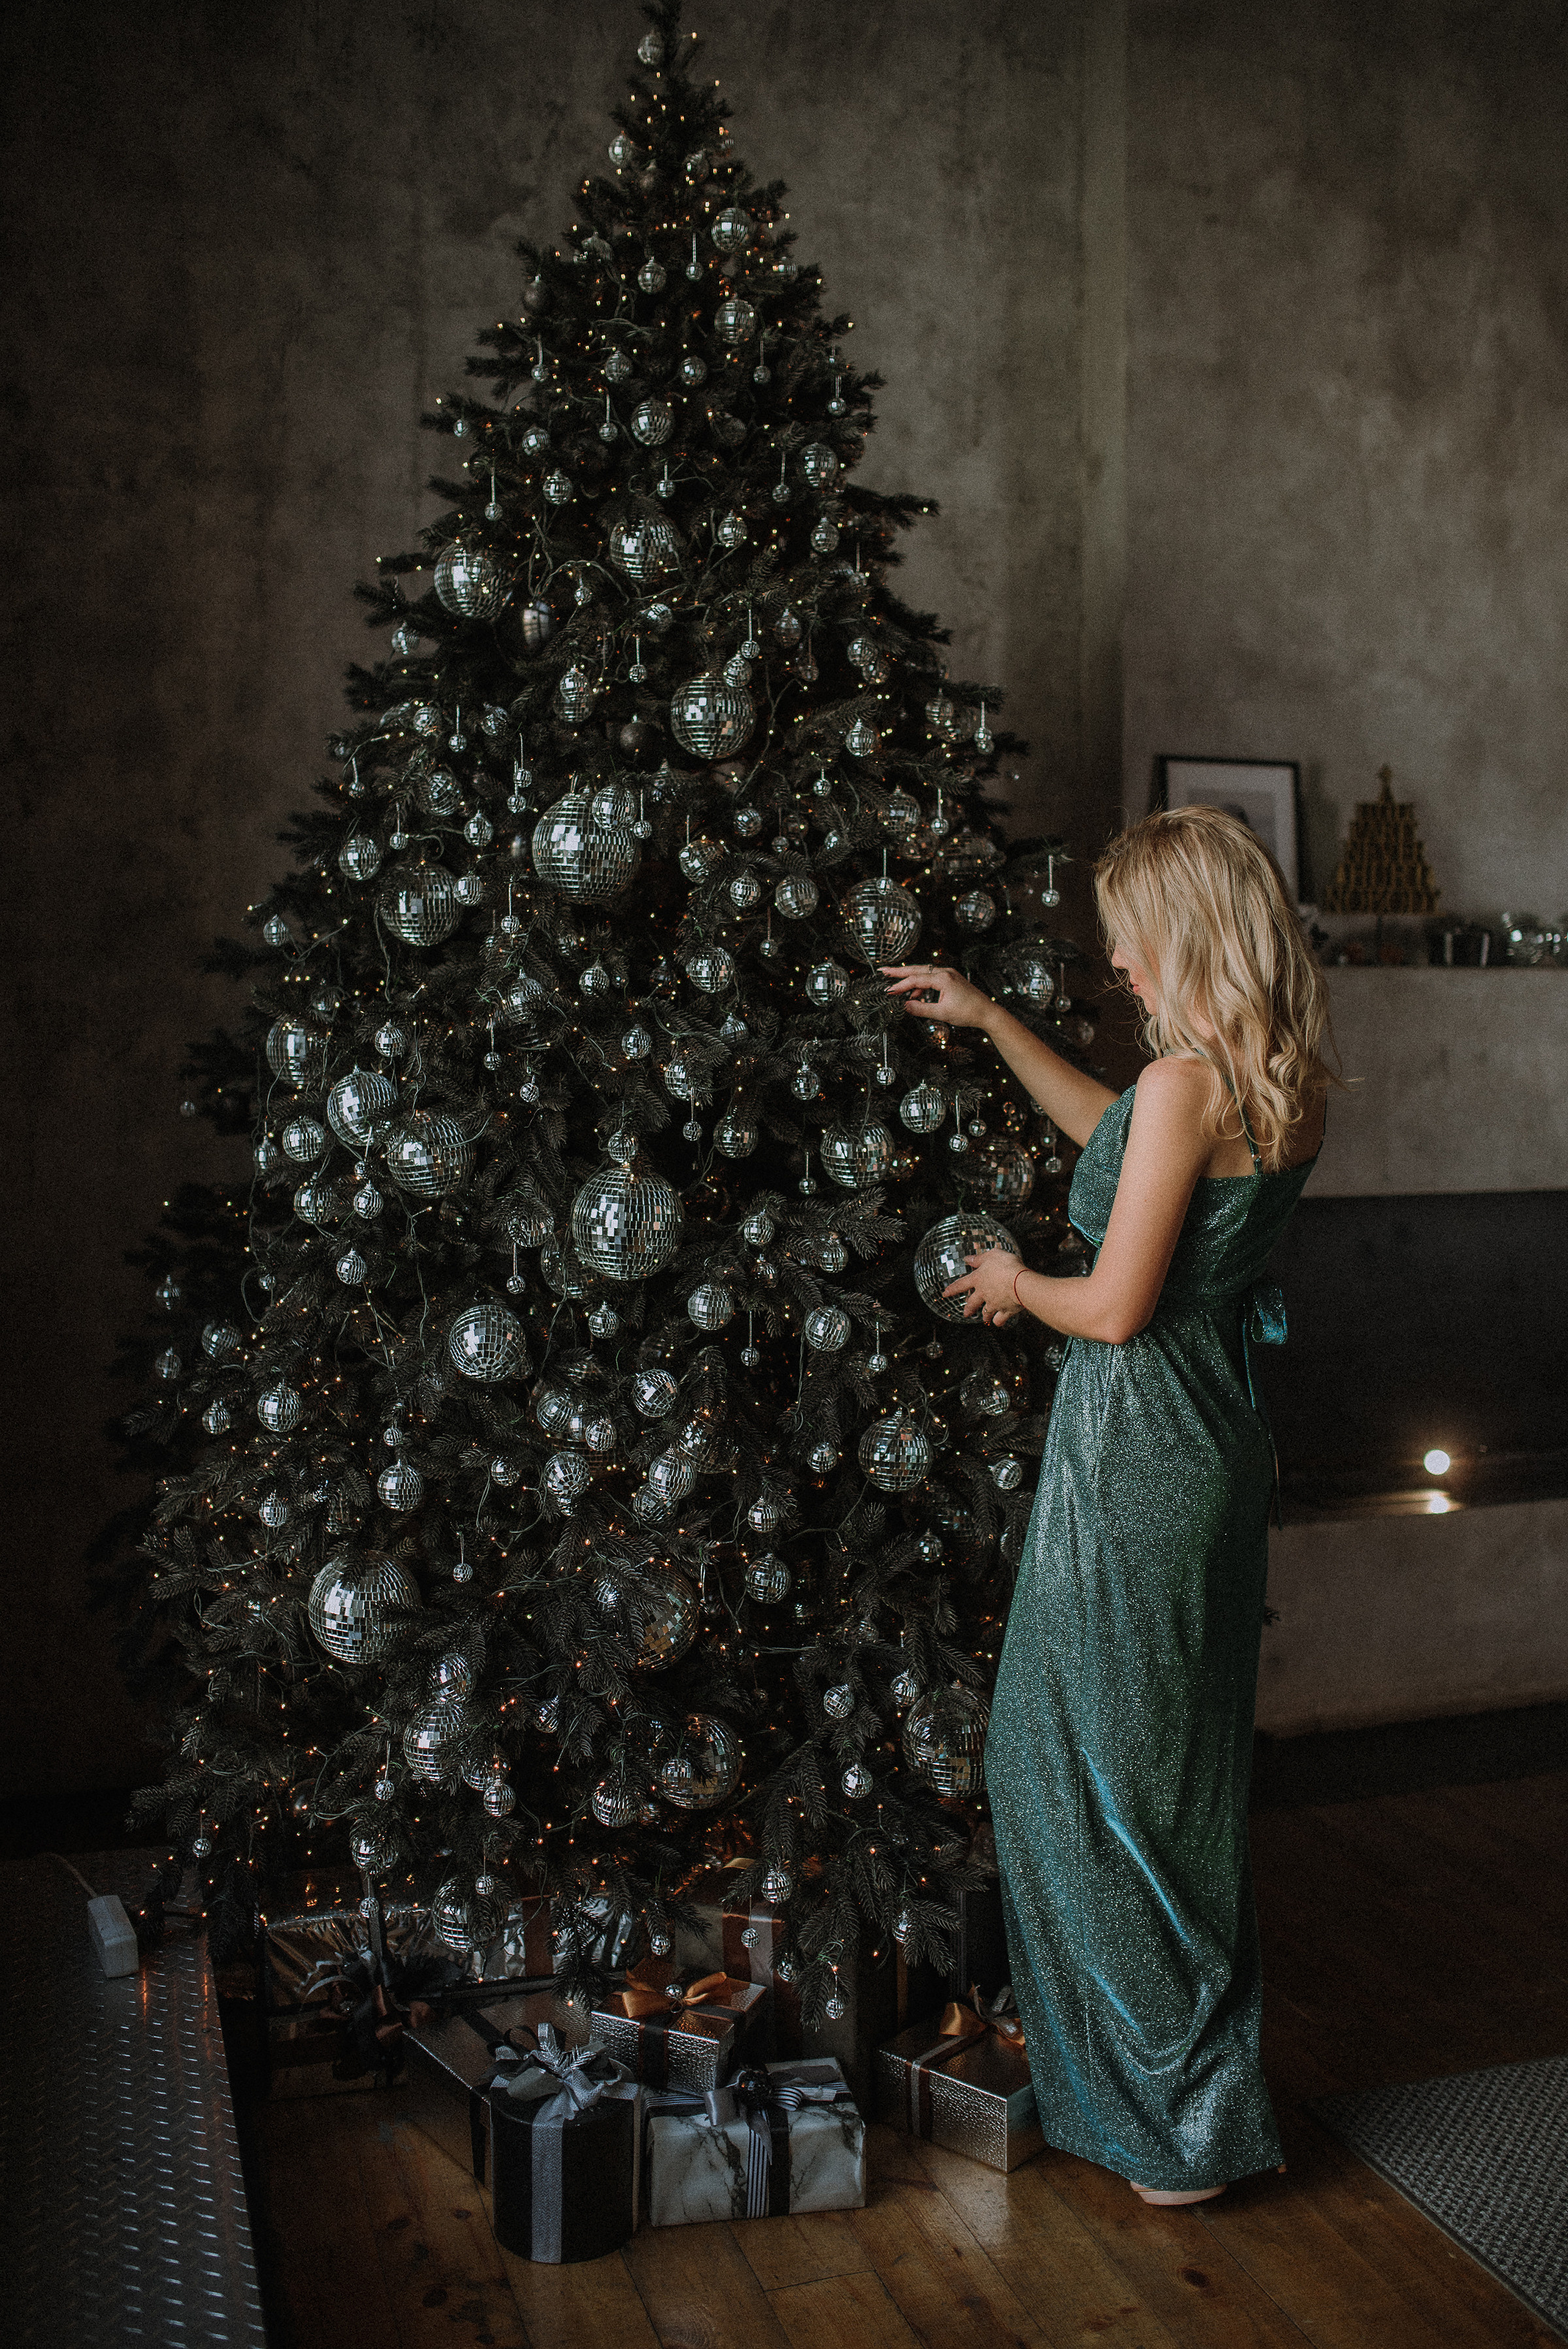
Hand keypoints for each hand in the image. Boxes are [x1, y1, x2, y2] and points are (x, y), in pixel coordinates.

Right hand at [881, 963, 995, 1031]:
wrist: (987, 1012)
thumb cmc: (969, 1012)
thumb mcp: (942, 1013)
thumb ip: (921, 1009)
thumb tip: (905, 1006)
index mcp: (943, 978)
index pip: (915, 979)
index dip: (899, 985)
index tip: (888, 991)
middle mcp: (945, 972)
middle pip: (917, 969)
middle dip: (899, 972)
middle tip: (883, 970)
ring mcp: (949, 974)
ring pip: (924, 974)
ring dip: (910, 982)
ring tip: (897, 990)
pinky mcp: (951, 979)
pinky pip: (931, 979)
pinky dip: (921, 987)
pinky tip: (916, 997)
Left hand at [942, 1247, 1022, 1325]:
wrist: (1020, 1282)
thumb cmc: (1007, 1265)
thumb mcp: (991, 1255)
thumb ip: (979, 1258)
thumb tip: (968, 1258)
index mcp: (978, 1279)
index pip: (961, 1284)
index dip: (952, 1289)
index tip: (945, 1294)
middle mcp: (983, 1293)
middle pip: (972, 1303)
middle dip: (969, 1309)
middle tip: (966, 1313)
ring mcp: (994, 1303)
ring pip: (986, 1312)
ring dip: (984, 1315)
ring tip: (984, 1318)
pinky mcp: (1005, 1310)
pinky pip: (1000, 1319)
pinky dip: (998, 1321)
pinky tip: (998, 1322)